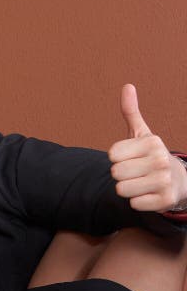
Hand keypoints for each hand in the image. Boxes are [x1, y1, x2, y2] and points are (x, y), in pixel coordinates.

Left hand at [108, 84, 186, 211]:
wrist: (178, 180)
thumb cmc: (151, 156)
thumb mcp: (142, 134)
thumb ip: (131, 113)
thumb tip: (127, 86)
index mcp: (152, 142)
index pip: (112, 155)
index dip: (118, 159)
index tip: (131, 157)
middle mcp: (160, 159)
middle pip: (115, 174)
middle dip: (121, 175)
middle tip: (136, 172)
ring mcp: (164, 181)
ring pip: (122, 190)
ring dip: (128, 189)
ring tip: (141, 183)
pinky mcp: (164, 200)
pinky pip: (133, 204)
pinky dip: (138, 202)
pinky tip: (149, 194)